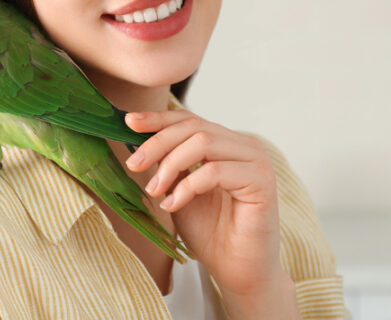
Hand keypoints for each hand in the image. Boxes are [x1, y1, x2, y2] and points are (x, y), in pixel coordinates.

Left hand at [125, 109, 286, 298]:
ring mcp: (256, 161)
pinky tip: (173, 204)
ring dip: (170, 165)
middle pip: (194, 127)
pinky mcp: (261, 181)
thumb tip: (138, 139)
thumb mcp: (179, 188)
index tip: (129, 122)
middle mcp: (244, 146)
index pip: (189, 120)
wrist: (237, 271)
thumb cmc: (211, 232)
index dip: (158, 119)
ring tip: (154, 191)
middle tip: (133, 164)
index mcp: (227, 143)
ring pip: (203, 143)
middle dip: (158, 143)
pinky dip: (187, 186)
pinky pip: (215, 171)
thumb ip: (169, 163)